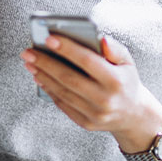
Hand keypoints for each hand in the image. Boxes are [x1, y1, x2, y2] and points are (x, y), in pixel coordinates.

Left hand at [21, 34, 161, 151]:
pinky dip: (49, 89)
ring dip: (43, 75)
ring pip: (62, 92)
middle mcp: (105, 99)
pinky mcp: (86, 123)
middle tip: (28, 51)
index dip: (67, 49)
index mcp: (116, 81)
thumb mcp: (128, 62)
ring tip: (30, 62)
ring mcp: (95, 114)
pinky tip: (40, 76)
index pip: (87, 61)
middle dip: (46, 63)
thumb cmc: (125, 80)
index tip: (48, 38)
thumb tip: (100, 39)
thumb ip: (115, 48)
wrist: (133, 114)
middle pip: (69, 78)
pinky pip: (63, 104)